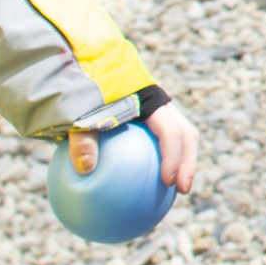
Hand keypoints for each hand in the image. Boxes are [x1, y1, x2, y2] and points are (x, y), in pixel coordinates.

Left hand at [65, 103, 198, 192]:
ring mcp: (158, 113)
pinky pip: (158, 143)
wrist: (86, 71)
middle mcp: (160, 106)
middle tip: (183, 190)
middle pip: (185, 134)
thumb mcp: (77, 113)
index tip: (168, 181)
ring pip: (179, 138)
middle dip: (188, 162)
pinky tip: (142, 188)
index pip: (172, 130)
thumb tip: (85, 169)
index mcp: (150, 100)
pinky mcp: (149, 121)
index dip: (175, 155)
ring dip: (180, 163)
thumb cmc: (82, 93)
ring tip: (169, 193)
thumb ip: (81, 137)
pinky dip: (156, 163)